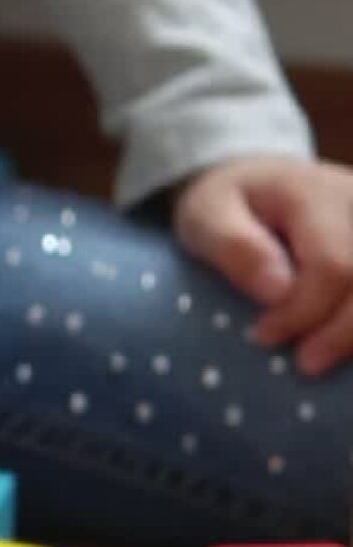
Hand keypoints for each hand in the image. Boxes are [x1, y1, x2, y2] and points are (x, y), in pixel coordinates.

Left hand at [174, 156, 352, 375]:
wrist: (258, 182)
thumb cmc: (229, 205)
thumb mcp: (207, 215)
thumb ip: (235, 247)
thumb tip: (277, 291)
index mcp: (318, 196)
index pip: (332, 266)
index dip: (304, 312)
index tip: (263, 337)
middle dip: (342, 333)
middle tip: (306, 364)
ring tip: (323, 357)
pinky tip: (341, 345)